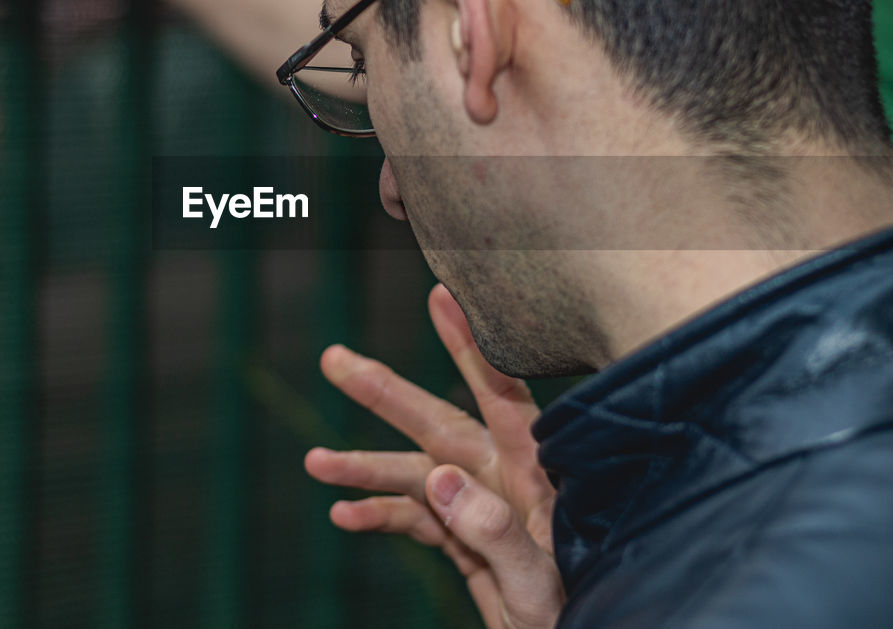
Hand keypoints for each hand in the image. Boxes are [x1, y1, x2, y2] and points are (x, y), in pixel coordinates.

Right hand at [305, 284, 562, 628]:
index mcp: (536, 477)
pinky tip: (344, 515)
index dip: (471, 344)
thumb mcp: (538, 585)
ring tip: (315, 462)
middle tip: (334, 359)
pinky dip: (379, 515)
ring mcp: (482, 509)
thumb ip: (494, 532)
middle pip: (438, 426)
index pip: (502, 395)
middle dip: (384, 395)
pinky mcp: (464, 541)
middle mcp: (505, 481)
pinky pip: (414, 520)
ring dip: (365, 467)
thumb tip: (438, 478)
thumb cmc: (577, 618)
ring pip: (415, 475)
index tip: (442, 296)